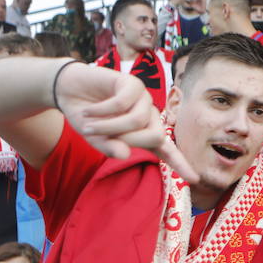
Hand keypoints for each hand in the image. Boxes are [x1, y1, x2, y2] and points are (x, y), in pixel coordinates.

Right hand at [56, 62, 197, 182]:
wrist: (68, 91)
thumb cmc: (87, 118)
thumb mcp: (96, 139)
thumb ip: (110, 148)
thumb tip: (124, 154)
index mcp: (145, 134)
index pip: (167, 151)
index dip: (181, 164)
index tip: (195, 179)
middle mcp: (149, 116)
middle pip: (156, 135)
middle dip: (126, 140)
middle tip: (97, 136)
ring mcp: (143, 99)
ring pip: (137, 120)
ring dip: (108, 126)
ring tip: (88, 125)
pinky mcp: (132, 83)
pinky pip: (123, 103)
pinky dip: (101, 111)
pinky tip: (89, 111)